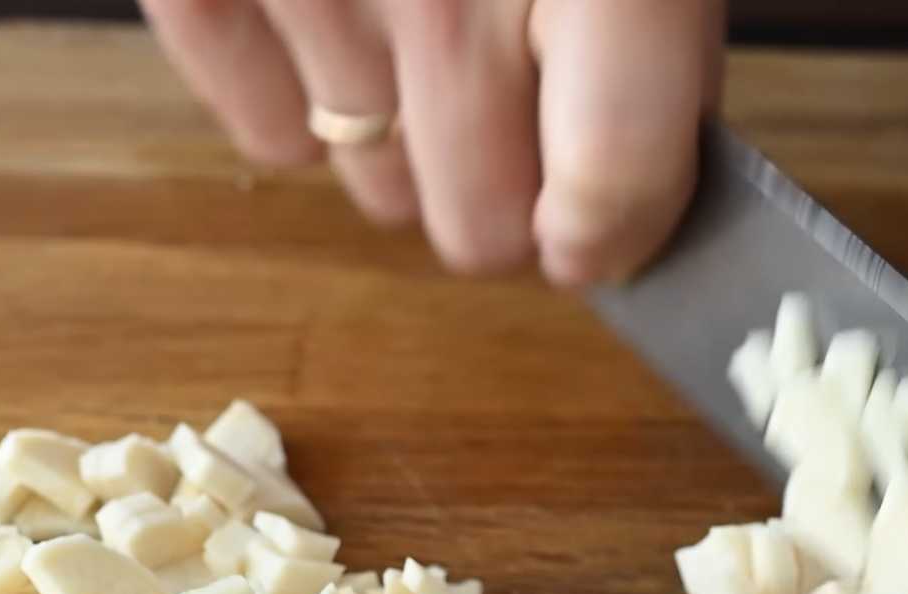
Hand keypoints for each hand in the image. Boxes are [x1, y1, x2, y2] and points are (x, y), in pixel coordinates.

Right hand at [140, 0, 723, 282]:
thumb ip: (648, 42)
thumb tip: (635, 192)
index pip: (612, 183)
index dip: (616, 233)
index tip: (603, 236)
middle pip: (484, 229)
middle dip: (506, 202)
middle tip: (514, 125)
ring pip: (376, 187)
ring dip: (406, 152)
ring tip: (420, 48)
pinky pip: (259, 125)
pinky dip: (287, 117)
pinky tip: (326, 60)